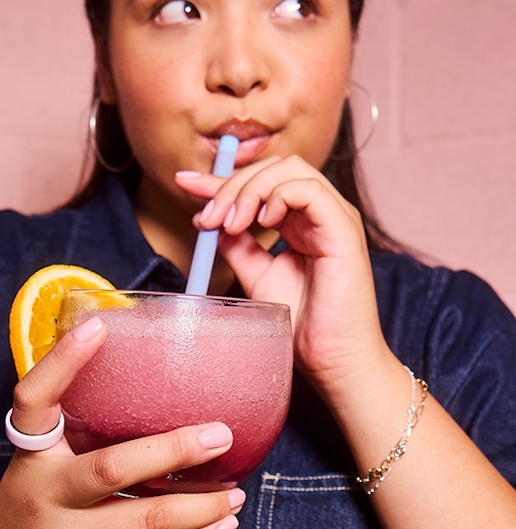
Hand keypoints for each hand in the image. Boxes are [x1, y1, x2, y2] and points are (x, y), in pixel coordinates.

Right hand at [0, 316, 243, 528]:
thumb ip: (74, 424)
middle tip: (221, 435)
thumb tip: (133, 371)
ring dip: (201, 507)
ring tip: (236, 491)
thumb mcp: (37, 459)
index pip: (35, 399)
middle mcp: (45, 494)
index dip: (62, 362)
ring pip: (146, 522)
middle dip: (175, 452)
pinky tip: (222, 524)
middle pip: (113, 468)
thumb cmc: (26, 501)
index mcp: (30, 455)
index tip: (98, 327)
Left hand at [177, 156, 390, 395]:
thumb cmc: (305, 325)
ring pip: (289, 170)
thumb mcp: (258, 278)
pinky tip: (261, 224)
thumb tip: (211, 221)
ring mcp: (334, 218)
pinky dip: (277, 196)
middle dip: (230, 186)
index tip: (185, 183)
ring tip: (231, 225)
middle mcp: (320, 214)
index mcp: (302, 222)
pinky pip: (309, 190)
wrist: (333, 360)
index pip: (261, 184)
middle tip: (207, 218)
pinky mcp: (343, 230)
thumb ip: (238, 248)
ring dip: (249, 191)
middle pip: (273, 168)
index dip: (220, 180)